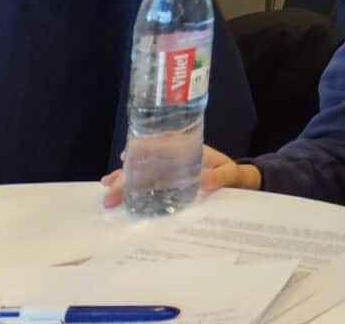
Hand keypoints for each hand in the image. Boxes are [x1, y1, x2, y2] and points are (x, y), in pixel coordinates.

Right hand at [104, 147, 256, 204]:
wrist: (237, 183)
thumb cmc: (232, 173)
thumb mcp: (230, 173)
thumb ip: (220, 177)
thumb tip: (205, 182)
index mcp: (186, 150)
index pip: (160, 146)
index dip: (141, 149)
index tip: (126, 155)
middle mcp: (173, 160)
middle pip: (145, 163)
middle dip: (126, 173)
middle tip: (109, 187)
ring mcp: (168, 173)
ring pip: (141, 175)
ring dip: (124, 181)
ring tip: (107, 190)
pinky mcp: (167, 187)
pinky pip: (146, 188)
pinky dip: (132, 192)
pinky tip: (120, 198)